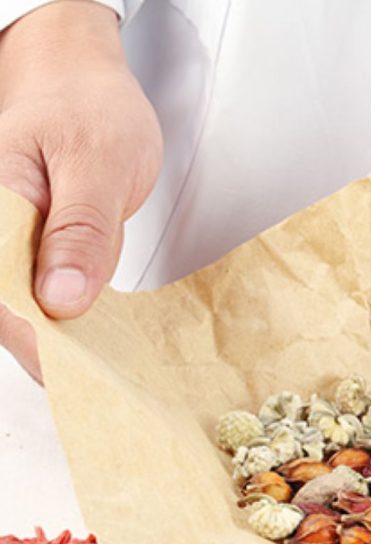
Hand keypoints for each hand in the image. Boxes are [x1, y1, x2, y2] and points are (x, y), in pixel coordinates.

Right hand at [0, 1, 161, 381]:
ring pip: (32, 310)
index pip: (7, 298)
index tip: (82, 379)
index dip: (43, 345)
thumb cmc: (88, 106)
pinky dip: (77, 318)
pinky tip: (105, 343)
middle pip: (15, 314)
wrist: (82, 77)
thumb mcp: (98, 163)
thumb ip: (81, 230)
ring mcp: (12, 245)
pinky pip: (50, 294)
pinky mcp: (35, 249)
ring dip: (70, 342)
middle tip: (108, 389)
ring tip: (112, 376)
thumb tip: (62, 298)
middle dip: (58, 353)